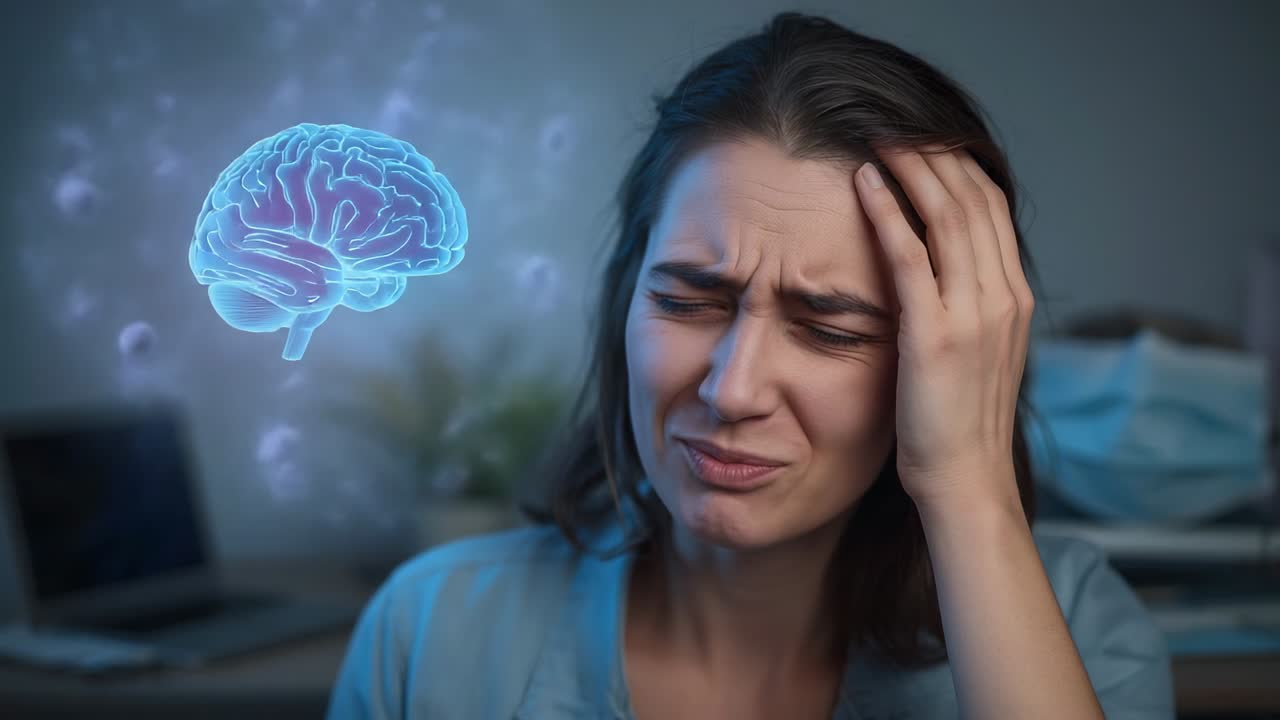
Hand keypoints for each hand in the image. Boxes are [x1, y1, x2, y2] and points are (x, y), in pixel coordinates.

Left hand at [853, 145, 1033, 509]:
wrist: (966, 481)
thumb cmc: (956, 424)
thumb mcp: (974, 354)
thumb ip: (964, 307)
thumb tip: (937, 273)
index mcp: (1013, 298)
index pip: (991, 210)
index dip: (957, 169)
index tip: (924, 144)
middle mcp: (1003, 296)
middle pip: (973, 200)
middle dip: (934, 156)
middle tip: (894, 126)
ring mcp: (975, 313)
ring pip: (948, 216)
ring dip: (911, 169)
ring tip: (876, 139)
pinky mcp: (936, 333)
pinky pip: (910, 255)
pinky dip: (888, 212)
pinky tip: (864, 184)